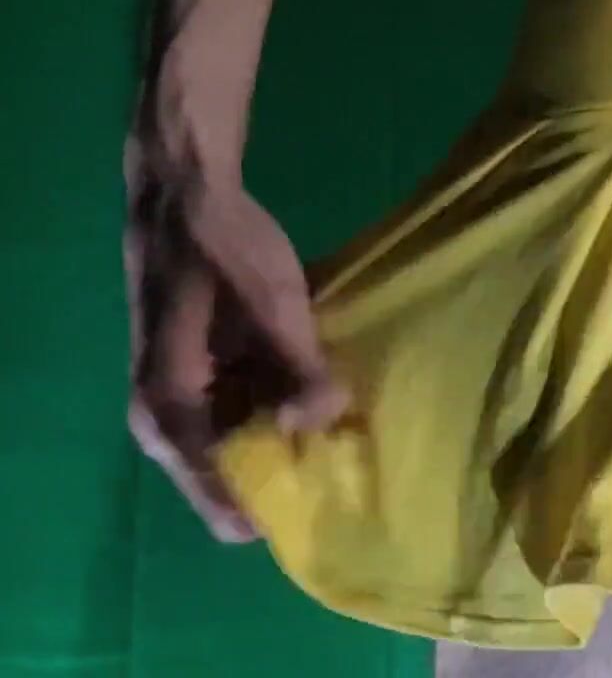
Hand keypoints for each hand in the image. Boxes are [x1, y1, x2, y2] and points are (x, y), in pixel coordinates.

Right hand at [123, 127, 348, 541]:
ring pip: (238, 451)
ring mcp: (178, 402)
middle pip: (232, 482)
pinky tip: (327, 408)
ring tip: (352, 443)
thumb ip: (300, 368)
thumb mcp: (275, 303)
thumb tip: (322, 423)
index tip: (339, 503)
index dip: (282, 507)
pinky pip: (238, 419)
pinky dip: (278, 417)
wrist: (186, 195)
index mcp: (170, 412)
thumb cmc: (223, 247)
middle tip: (356, 469)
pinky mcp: (197, 380)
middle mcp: (164, 422)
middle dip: (290, 475)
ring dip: (287, 445)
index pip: (224, 500)